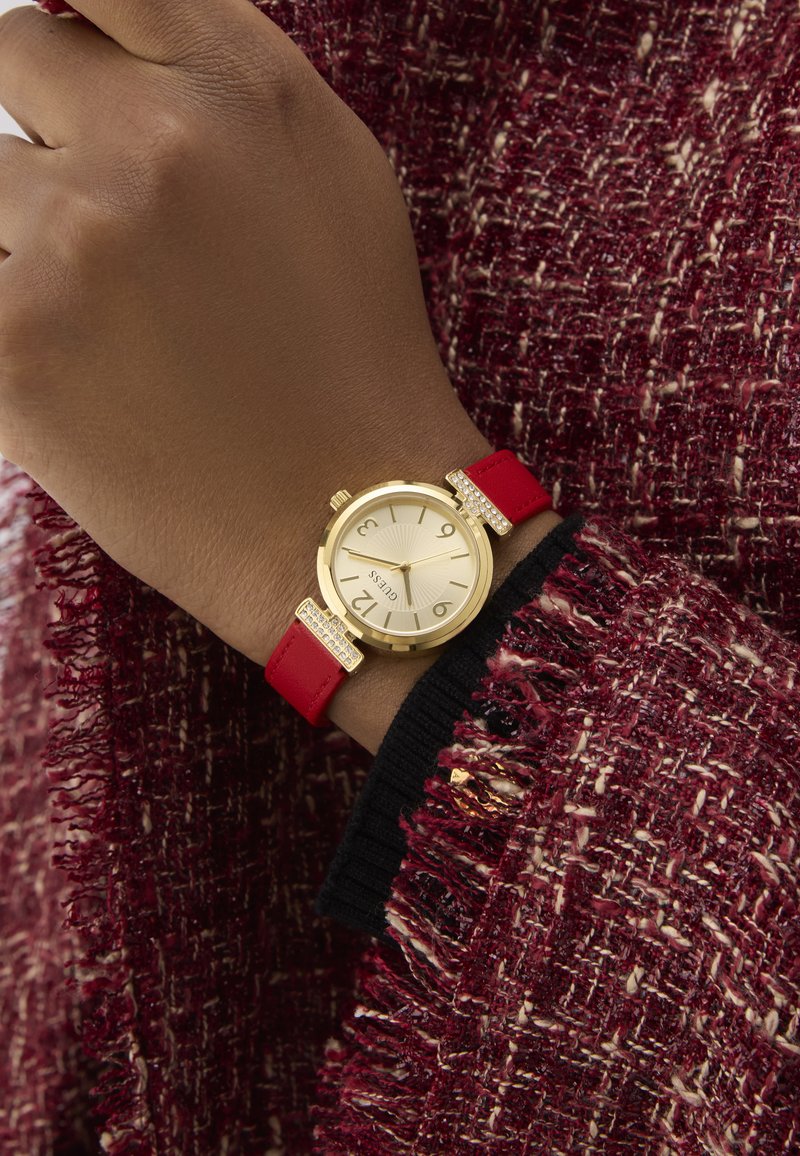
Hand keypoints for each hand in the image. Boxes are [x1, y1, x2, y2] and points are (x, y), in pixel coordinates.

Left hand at [0, 0, 486, 669]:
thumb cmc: (353, 361)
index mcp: (246, 89)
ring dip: (25, 240)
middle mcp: (159, 139)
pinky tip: (83, 374)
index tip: (55, 81)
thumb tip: (105, 34)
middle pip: (7, 53)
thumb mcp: (335, 182)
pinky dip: (14, 328)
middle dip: (39, 130)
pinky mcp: (11, 342)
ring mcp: (77, 237)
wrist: (352, 517)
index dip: (64, 27)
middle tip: (91, 224)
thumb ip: (225, 85)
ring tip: (109, 325)